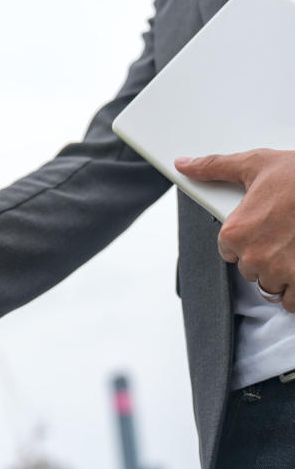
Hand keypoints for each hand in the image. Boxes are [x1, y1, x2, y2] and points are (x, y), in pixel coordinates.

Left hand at [176, 149, 294, 310]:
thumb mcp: (256, 164)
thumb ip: (215, 167)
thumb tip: (184, 164)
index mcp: (235, 232)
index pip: (229, 251)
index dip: (248, 240)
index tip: (265, 229)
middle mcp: (254, 257)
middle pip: (251, 271)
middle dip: (267, 258)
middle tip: (288, 236)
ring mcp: (282, 274)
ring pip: (273, 288)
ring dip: (285, 277)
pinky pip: (294, 304)